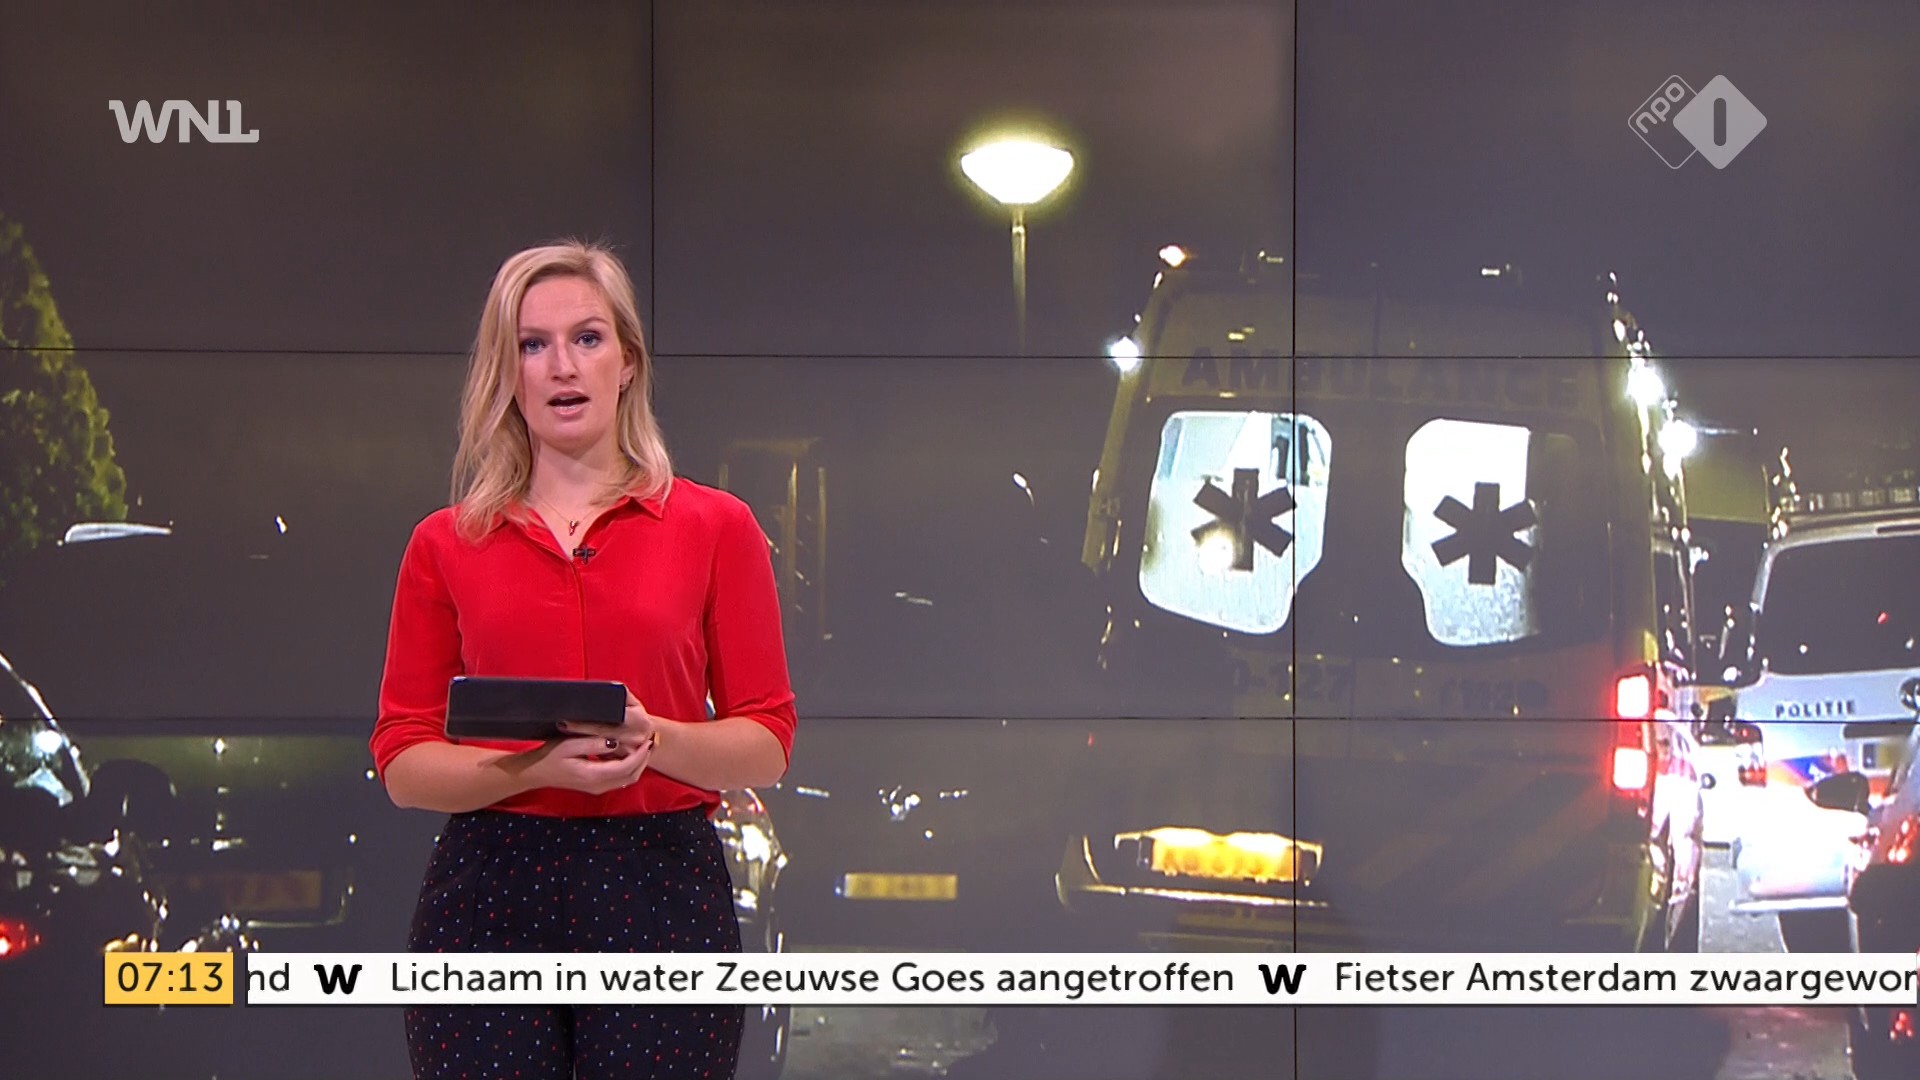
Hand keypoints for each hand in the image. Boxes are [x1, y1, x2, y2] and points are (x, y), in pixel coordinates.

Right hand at [522, 691, 658, 794]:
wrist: (536, 772)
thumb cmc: (550, 756)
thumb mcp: (569, 745)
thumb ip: (593, 744)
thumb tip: (615, 742)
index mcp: (594, 776)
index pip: (627, 767)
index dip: (641, 754)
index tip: (647, 740)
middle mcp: (599, 786)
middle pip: (632, 776)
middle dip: (644, 759)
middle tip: (650, 740)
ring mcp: (598, 788)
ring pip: (628, 779)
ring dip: (639, 763)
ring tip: (643, 745)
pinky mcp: (596, 786)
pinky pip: (620, 779)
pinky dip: (630, 767)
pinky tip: (630, 753)